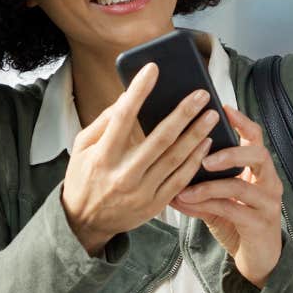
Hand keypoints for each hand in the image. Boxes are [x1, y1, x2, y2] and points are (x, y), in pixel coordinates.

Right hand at [61, 63, 217, 253]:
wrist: (85, 223)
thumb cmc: (84, 178)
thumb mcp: (82, 148)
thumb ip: (104, 123)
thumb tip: (127, 97)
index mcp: (103, 156)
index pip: (123, 117)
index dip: (139, 91)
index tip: (153, 69)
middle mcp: (124, 174)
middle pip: (161, 138)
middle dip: (184, 113)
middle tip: (201, 94)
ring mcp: (142, 192)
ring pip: (176, 158)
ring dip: (197, 135)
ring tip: (211, 115)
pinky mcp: (154, 205)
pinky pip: (181, 179)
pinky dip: (195, 160)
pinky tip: (206, 143)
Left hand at [170, 105, 283, 287]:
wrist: (258, 259)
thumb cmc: (237, 224)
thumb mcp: (217, 200)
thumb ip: (198, 185)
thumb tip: (165, 169)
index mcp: (259, 170)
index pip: (256, 138)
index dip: (242, 122)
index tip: (223, 108)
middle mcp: (269, 182)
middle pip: (259, 155)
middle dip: (231, 152)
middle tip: (205, 156)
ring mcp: (268, 203)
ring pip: (243, 185)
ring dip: (212, 185)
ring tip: (187, 186)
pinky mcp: (261, 224)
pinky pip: (234, 210)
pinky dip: (208, 205)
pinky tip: (187, 203)